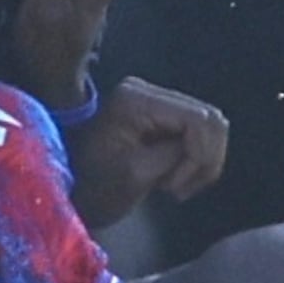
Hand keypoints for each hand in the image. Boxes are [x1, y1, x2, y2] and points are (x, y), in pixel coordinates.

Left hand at [66, 75, 227, 229]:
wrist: (73, 191)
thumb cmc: (95, 186)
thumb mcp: (136, 173)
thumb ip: (175, 153)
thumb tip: (205, 145)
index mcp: (136, 100)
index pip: (198, 119)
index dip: (199, 155)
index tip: (174, 187)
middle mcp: (146, 91)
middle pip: (210, 119)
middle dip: (204, 159)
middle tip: (177, 189)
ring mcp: (153, 102)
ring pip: (210, 127)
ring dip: (202, 162)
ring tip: (174, 186)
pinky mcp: (160, 116)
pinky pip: (198, 134)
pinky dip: (195, 160)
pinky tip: (174, 178)